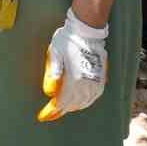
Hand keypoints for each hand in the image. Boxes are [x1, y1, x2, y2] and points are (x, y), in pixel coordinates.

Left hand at [37, 8, 108, 122]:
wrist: (88, 30)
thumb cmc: (69, 39)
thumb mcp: (55, 52)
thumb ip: (54, 72)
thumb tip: (50, 91)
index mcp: (75, 78)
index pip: (63, 100)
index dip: (54, 110)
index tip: (44, 115)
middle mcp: (87, 82)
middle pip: (75, 103)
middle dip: (63, 109)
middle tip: (52, 112)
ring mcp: (96, 80)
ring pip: (86, 101)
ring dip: (75, 106)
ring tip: (65, 108)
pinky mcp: (101, 76)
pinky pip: (95, 95)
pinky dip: (86, 101)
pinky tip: (81, 101)